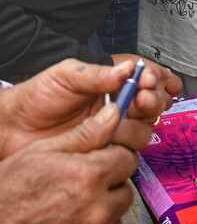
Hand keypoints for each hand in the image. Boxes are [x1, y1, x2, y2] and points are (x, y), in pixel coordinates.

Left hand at [0, 57, 180, 158]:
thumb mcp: (67, 75)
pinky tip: (110, 140)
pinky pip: (124, 153)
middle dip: (152, 100)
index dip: (154, 80)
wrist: (12, 129)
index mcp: (111, 84)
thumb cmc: (37, 97)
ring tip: (117, 122)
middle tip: (141, 99)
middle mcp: (116, 108)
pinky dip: (122, 146)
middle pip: (152, 106)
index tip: (149, 81)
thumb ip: (97, 74)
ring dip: (136, 125)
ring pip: (143, 130)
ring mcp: (110, 132)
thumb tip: (127, 70)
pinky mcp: (101, 154)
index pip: (145, 80)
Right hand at [0, 102, 135, 223]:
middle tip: (82, 187)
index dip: (113, 158)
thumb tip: (114, 115)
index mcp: (88, 177)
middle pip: (124, 190)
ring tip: (73, 209)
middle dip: (109, 186)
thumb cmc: (7, 194)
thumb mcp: (41, 152)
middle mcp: (96, 210)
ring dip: (103, 213)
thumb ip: (85, 134)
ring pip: (116, 219)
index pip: (128, 159)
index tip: (101, 160)